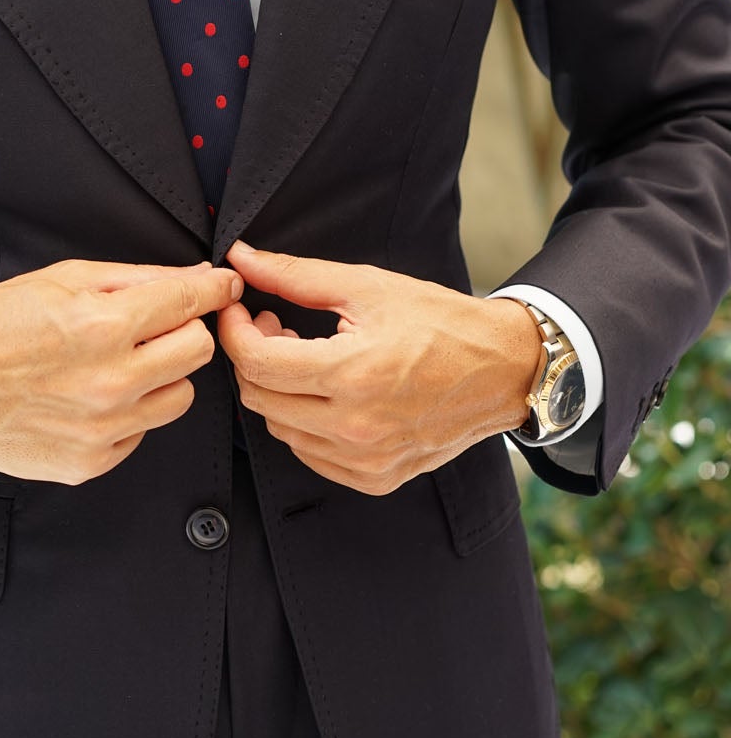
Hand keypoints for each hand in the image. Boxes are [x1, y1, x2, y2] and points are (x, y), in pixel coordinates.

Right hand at [0, 258, 243, 484]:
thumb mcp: (64, 281)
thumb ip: (138, 280)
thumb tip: (198, 279)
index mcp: (102, 327)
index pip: (190, 304)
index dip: (214, 290)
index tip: (223, 288)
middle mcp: (108, 382)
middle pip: (198, 352)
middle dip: (183, 332)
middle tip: (154, 327)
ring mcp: (101, 429)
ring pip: (179, 398)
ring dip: (160, 377)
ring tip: (119, 365)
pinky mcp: (90, 462)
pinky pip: (141, 432)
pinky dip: (127, 413)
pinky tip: (90, 398)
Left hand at [218, 241, 542, 493]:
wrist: (504, 370)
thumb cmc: (442, 324)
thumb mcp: (369, 287)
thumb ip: (296, 276)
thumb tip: (243, 259)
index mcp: (353, 374)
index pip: (256, 362)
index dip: (235, 330)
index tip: (240, 308)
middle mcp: (357, 426)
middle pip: (259, 398)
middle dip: (253, 356)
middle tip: (274, 326)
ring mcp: (366, 459)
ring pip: (279, 429)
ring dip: (278, 391)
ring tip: (305, 356)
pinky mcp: (376, 478)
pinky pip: (310, 454)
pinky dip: (304, 422)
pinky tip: (326, 392)